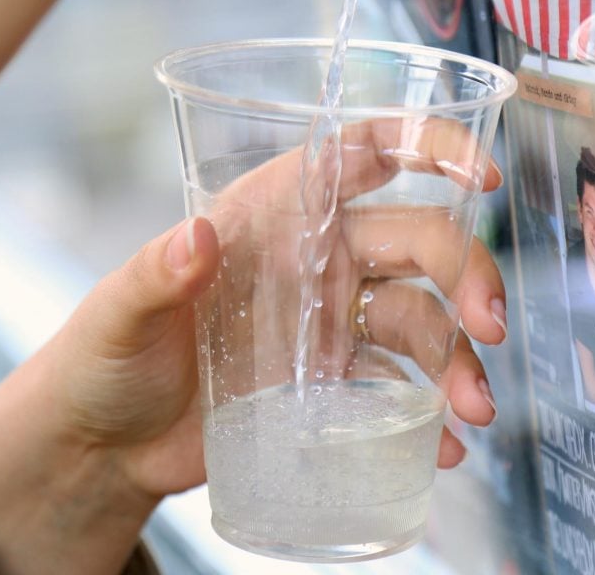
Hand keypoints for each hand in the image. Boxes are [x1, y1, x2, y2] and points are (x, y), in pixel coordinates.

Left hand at [0, 117, 506, 573]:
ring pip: (420, 319)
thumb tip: (195, 237)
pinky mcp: (332, 383)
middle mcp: (316, 257)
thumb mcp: (121, 312)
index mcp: (274, 211)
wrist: (107, 445)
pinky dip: (429, 417)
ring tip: (476, 411)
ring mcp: (330, 321)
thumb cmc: (105, 357)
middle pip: (416, 241)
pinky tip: (445, 448)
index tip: (479, 171)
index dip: (428, 147)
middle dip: (466, 272)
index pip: (362, 155)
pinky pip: (398, 389)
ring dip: (459, 356)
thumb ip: (155, 274)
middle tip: (489, 325)